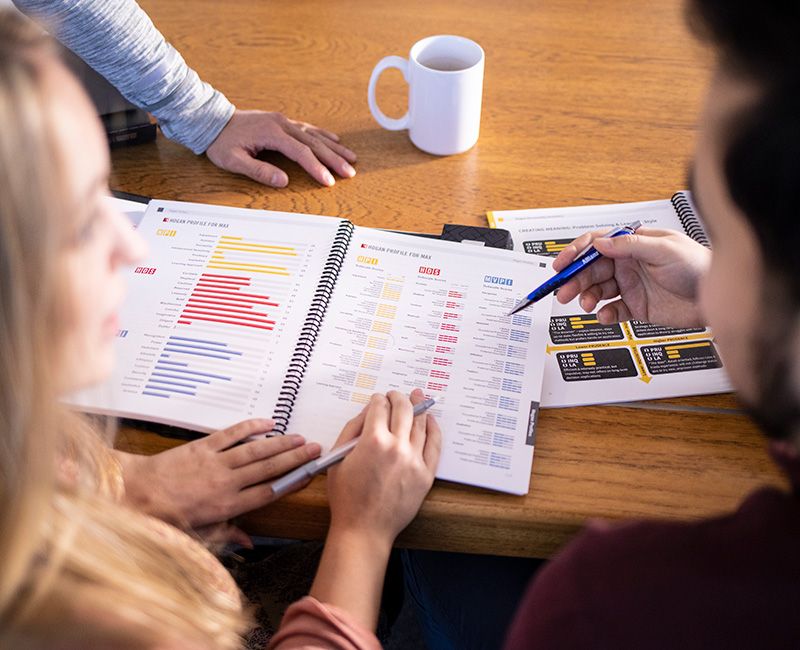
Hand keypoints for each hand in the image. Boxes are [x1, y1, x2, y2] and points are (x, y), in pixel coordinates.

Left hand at [117, 419, 320, 529]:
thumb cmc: (163, 518)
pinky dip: (251, 427)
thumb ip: (226, 534)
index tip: (308, 474)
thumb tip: (250, 543)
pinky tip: (268, 422)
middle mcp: (226, 482)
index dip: (292, 481)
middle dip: (295, 457)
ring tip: (300, 437)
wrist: (132, 494)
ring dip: (281, 442)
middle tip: (315, 449)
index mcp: (227, 506)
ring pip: (256, 450)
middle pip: (269, 468)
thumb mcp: (197, 535)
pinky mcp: (203, 446)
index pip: (268, 491)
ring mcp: (216, 462)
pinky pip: (232, 434)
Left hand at [206, 110, 356, 186]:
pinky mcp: (283, 122)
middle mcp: (281, 124)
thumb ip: (259, 171)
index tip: (328, 181)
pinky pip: (308, 128)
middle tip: (349, 172)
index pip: (300, 152)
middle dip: (333, 159)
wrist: (213, 121)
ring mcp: (283, 121)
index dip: (316, 168)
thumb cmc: (222, 143)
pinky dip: (323, 136)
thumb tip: (283, 181)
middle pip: (313, 143)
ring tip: (351, 159)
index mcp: (271, 133)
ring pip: (315, 135)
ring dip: (334, 148)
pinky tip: (335, 140)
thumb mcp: (234, 161)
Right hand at [308, 388, 440, 630]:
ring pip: (420, 424)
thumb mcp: (338, 459)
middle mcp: (396, 446)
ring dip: (418, 407)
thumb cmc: (347, 498)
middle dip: (398, 397)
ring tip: (418, 397)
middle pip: (403, 409)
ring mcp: (414, 460)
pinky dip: (433, 429)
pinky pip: (434, 445)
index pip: (379, 408)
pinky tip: (430, 420)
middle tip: (396, 394)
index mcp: (372, 441)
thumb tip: (366, 413)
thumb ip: (351, 430)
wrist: (364, 530)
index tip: (378, 399)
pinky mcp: (425, 474)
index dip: (378, 399)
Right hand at [553, 227, 710, 327]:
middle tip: (564, 291)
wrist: (718, 298)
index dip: (576, 253)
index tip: (562, 265)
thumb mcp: (665, 249)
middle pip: (592, 269)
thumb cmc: (699, 266)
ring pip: (598, 290)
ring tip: (586, 304)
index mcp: (633, 244)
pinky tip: (604, 315)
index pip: (597, 244)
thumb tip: (601, 242)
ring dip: (587, 296)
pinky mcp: (636, 307)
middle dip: (576, 279)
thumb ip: (630, 245)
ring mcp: (631, 286)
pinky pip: (612, 310)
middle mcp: (629, 264)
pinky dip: (604, 314)